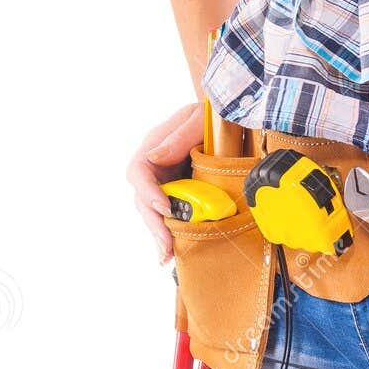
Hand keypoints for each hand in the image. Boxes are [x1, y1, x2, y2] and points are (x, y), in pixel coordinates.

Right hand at [125, 101, 203, 263]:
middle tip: (166, 246)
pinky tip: (171, 251)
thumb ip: (180, 135)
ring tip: (167, 255)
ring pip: (154, 210)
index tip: (165, 207)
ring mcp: (166, 179)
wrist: (229, 118)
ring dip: (159, 233)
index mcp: (156, 144)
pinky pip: (169, 213)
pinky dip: (169, 232)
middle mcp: (156, 164)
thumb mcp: (200, 117)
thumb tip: (156, 157)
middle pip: (143, 198)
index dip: (148, 192)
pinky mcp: (179, 192)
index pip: (139, 170)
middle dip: (154, 223)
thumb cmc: (213, 113)